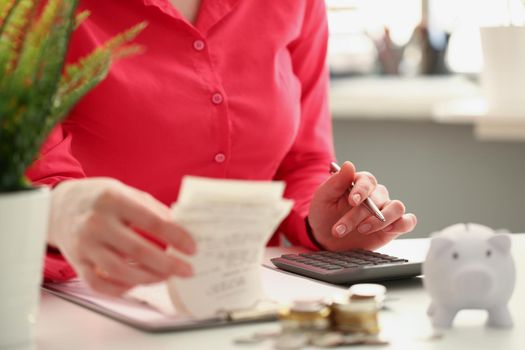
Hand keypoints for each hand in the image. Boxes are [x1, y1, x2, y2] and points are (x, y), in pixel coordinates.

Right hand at [48, 178, 195, 295]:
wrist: (60, 206)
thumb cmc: (100, 198)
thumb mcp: (127, 192)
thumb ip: (153, 209)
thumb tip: (180, 229)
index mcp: (113, 200)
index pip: (152, 222)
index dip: (175, 237)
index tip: (192, 248)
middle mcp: (96, 223)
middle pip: (137, 250)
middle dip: (167, 264)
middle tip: (186, 270)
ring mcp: (84, 245)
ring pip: (120, 271)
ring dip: (149, 278)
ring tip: (166, 276)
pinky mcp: (77, 262)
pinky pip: (100, 284)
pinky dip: (122, 288)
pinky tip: (138, 282)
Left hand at [308, 161, 416, 250]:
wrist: (325, 238)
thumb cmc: (324, 214)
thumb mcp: (324, 198)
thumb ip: (336, 182)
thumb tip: (349, 165)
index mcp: (360, 184)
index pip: (367, 180)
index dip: (362, 190)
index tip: (352, 201)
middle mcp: (376, 195)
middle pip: (378, 198)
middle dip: (358, 215)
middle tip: (340, 229)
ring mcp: (386, 210)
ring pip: (397, 208)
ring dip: (381, 220)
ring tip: (362, 230)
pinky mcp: (393, 227)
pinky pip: (407, 222)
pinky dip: (402, 224)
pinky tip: (387, 230)